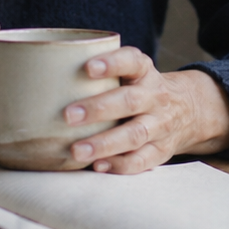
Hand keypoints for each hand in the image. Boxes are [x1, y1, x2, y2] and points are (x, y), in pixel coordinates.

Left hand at [62, 47, 228, 173]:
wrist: (188, 110)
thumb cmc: (139, 89)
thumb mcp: (130, 72)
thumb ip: (98, 74)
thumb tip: (40, 80)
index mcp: (144, 72)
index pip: (131, 61)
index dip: (111, 63)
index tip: (88, 68)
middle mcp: (154, 97)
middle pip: (129, 101)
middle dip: (99, 109)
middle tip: (68, 115)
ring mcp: (159, 125)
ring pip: (134, 134)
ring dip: (104, 143)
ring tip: (77, 151)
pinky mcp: (161, 150)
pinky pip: (142, 160)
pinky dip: (120, 165)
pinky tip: (97, 167)